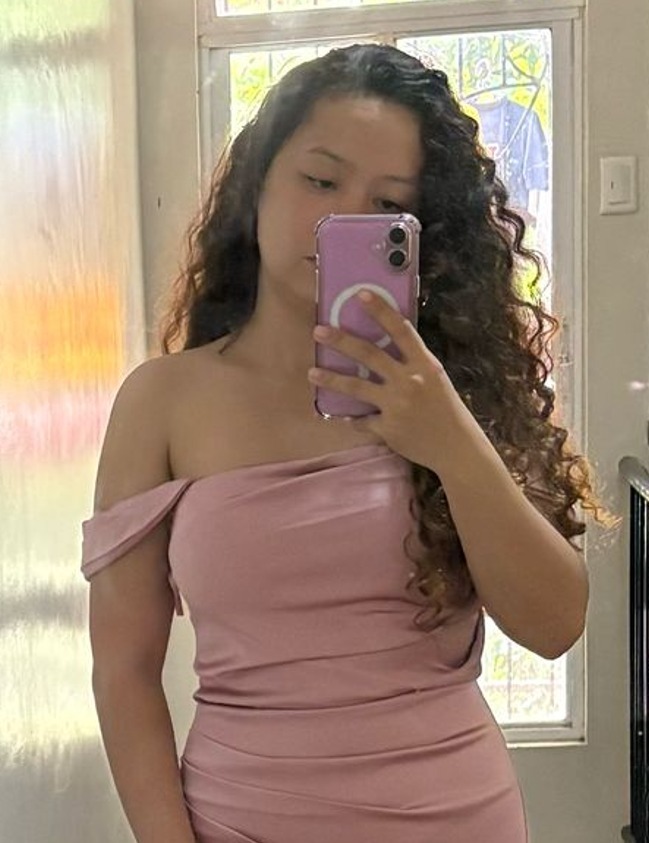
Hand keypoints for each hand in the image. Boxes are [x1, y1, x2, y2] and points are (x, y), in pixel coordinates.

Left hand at [308, 289, 480, 473]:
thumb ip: (413, 362)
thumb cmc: (446, 409)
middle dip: (341, 341)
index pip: (401, 330)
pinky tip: (342, 417)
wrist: (455, 447)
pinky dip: (352, 419)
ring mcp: (396, 405)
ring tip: (312, 372)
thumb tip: (387, 345)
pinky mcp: (387, 428)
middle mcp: (409, 381)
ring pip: (356, 387)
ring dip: (331, 379)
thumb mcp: (435, 378)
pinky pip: (362, 421)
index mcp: (424, 364)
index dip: (381, 311)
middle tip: (318, 331)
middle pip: (369, 354)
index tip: (360, 294)